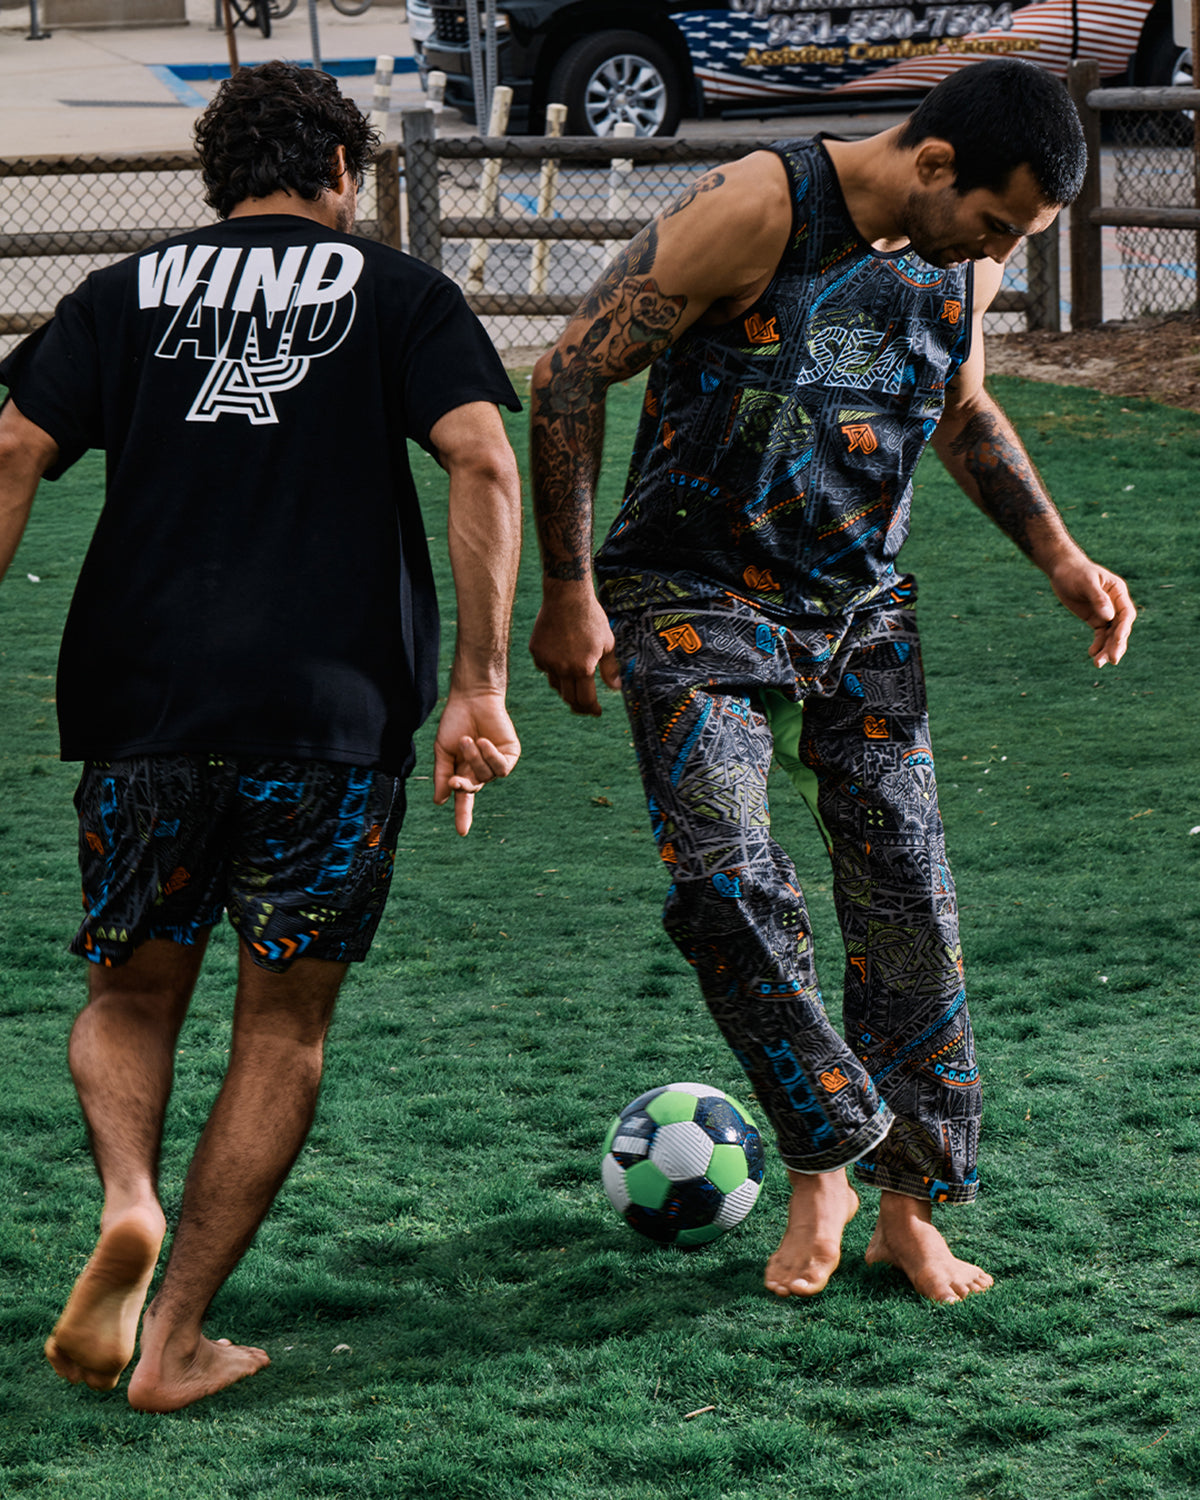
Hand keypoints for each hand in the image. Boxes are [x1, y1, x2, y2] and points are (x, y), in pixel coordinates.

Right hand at [432, 689, 519, 835]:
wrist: (472, 698)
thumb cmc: (455, 722)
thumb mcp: (444, 750)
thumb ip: (443, 774)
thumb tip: (440, 801)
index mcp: (464, 771)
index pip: (464, 798)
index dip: (463, 815)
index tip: (462, 832)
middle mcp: (481, 770)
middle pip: (474, 789)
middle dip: (464, 785)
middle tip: (455, 779)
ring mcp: (497, 762)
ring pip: (488, 776)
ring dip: (476, 761)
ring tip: (469, 741)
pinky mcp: (511, 754)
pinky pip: (503, 767)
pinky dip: (491, 756)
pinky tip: (484, 742)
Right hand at [529, 584, 619, 715]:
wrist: (567, 596)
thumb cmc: (592, 619)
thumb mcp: (608, 644)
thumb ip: (610, 669)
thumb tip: (615, 689)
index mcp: (583, 668)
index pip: (586, 700)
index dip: (592, 709)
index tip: (596, 711)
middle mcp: (562, 668)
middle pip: (569, 697)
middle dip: (579, 704)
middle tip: (586, 705)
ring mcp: (546, 660)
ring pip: (555, 684)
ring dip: (566, 687)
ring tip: (575, 681)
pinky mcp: (536, 651)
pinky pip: (544, 668)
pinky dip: (553, 669)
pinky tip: (561, 659)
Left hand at [1047, 555, 1136, 667]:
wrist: (1062, 569)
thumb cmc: (1075, 572)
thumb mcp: (1086, 582)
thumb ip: (1098, 598)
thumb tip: (1109, 617)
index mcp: (1118, 592)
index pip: (1126, 614)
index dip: (1123, 629)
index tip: (1118, 641)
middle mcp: (1116, 604)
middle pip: (1120, 628)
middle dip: (1116, 645)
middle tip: (1112, 660)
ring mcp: (1106, 613)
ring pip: (1110, 635)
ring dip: (1106, 649)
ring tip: (1098, 664)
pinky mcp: (1095, 619)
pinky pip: (1100, 635)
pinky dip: (1097, 645)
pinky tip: (1092, 654)